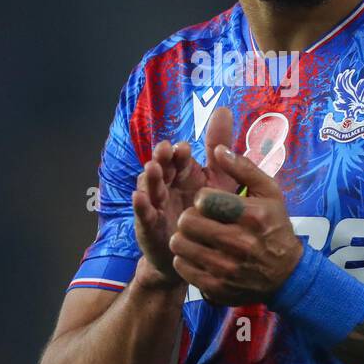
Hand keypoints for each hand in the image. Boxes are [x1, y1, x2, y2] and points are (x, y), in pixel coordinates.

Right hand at [131, 107, 235, 286]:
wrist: (197, 254)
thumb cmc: (207, 213)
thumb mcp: (219, 180)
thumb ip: (219, 146)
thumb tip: (224, 108)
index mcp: (184, 174)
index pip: (178, 158)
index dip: (179, 152)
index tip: (185, 148)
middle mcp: (167, 185)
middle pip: (161, 168)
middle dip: (161, 158)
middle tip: (165, 151)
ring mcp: (155, 204)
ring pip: (149, 187)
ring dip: (149, 178)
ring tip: (152, 168)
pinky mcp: (148, 225)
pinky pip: (143, 214)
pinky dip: (140, 205)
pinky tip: (140, 198)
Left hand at [168, 144, 303, 306]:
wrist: (287, 275)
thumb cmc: (275, 226)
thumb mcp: (270, 192)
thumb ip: (243, 168)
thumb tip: (218, 149)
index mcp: (251, 216)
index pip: (204, 200)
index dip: (201, 198)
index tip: (209, 203)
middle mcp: (239, 243)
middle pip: (187, 222)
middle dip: (188, 216)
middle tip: (198, 220)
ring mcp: (227, 269)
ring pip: (180, 245)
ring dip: (183, 237)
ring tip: (196, 236)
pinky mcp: (217, 287)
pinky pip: (182, 267)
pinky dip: (185, 259)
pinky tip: (198, 254)